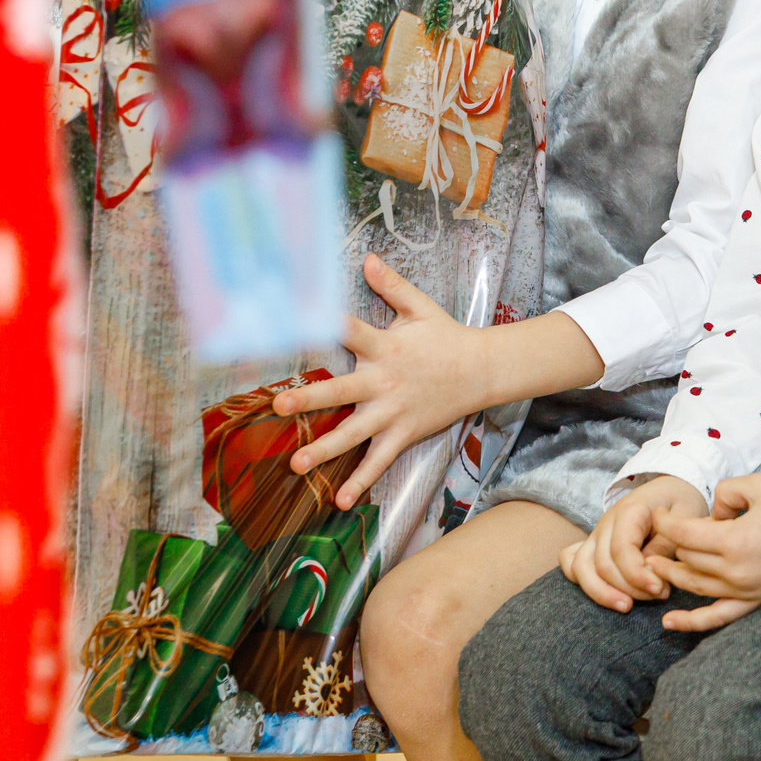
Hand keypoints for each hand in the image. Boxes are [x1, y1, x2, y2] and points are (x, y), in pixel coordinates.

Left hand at [274, 256, 490, 510]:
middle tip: (278, 405)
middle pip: (341, 391)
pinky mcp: (403, 435)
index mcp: (385, 347)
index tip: (294, 324)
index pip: (351, 332)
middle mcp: (384, 382)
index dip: (325, 326)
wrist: (483, 371)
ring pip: (353, 434)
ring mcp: (393, 413)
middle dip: (309, 398)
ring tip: (296, 464)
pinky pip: (378, 462)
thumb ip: (391, 285)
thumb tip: (367, 258)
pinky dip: (360, 482)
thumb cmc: (446, 337)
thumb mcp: (420, 307)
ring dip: (324, 450)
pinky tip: (339, 501)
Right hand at [562, 477, 703, 613]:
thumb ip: (665, 545)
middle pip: (603, 564)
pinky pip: (572, 562)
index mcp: (630, 510)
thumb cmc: (679, 502)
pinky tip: (605, 595)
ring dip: (602, 593)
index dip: (637, 575)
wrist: (670, 487)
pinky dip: (582, 581)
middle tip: (660, 593)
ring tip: (627, 606)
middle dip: (630, 588)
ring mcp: (596, 534)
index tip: (660, 589)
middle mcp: (606, 522)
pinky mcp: (594, 544)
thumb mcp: (686, 516)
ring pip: (581, 567)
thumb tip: (649, 571)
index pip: (621, 549)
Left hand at [648, 472, 760, 631]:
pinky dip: (692, 623)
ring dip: (671, 576)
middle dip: (668, 544)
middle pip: (688, 558)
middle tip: (656, 534)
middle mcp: (736, 571)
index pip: (684, 533)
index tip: (658, 513)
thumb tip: (711, 515)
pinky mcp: (755, 602)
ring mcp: (745, 590)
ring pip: (695, 586)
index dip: (665, 522)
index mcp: (735, 540)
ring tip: (650, 566)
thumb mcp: (758, 485)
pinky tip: (668, 624)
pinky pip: (718, 617)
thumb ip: (724, 493)